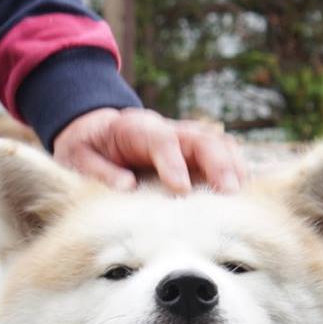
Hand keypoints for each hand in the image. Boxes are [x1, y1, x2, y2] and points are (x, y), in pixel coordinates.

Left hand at [50, 106, 246, 194]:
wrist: (95, 131)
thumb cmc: (87, 149)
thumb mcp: (78, 158)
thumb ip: (100, 171)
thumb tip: (127, 187)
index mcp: (134, 128)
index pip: (160, 140)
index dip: (173, 162)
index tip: (182, 189)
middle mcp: (165, 129)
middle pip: (199, 138)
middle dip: (217, 163)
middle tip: (229, 192)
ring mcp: (183, 139)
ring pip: (217, 144)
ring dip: (233, 167)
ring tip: (243, 195)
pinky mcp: (193, 153)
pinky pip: (222, 156)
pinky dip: (234, 171)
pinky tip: (243, 194)